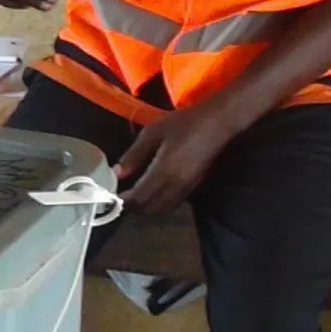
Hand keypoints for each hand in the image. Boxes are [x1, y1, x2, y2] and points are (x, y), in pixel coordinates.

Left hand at [115, 103, 241, 214]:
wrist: (218, 123)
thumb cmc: (184, 123)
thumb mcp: (153, 132)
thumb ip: (134, 154)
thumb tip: (117, 173)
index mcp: (163, 173)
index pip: (140, 198)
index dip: (124, 201)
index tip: (112, 197)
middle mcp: (175, 186)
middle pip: (151, 208)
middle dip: (134, 207)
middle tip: (121, 197)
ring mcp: (187, 187)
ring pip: (163, 208)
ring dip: (147, 207)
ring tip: (135, 196)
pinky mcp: (194, 185)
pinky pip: (173, 202)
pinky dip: (160, 202)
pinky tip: (154, 191)